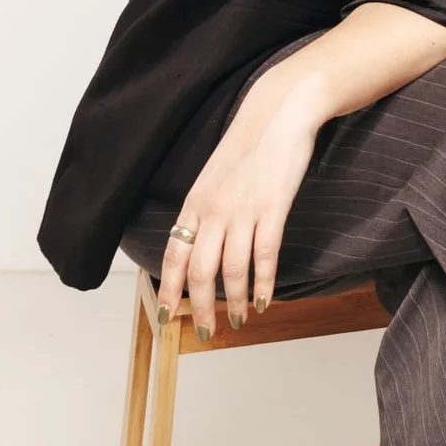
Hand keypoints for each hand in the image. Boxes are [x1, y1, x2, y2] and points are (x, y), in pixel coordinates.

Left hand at [157, 56, 328, 339]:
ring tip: (238, 320)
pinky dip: (263, 283)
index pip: (173, 254)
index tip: (167, 314)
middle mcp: (213, 210)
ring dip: (233, 301)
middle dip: (200, 307)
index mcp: (194, 203)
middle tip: (207, 331)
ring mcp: (243, 210)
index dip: (168, 288)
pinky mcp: (273, 208)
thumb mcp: (215, 178)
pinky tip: (263, 300)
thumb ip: (206, 210)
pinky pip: (264, 255)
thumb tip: (201, 244)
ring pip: (231, 269)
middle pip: (199, 271)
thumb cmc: (249, 146)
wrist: (278, 113)